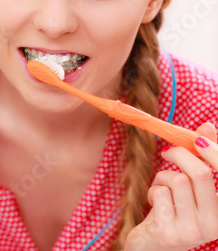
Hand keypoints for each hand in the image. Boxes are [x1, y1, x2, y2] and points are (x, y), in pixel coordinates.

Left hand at [125, 122, 217, 250]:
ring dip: (163, 178)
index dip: (215, 153)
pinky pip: (159, 194)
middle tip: (167, 153)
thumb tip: (208, 126)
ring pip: (177, 181)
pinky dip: (153, 190)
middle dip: (179, 156)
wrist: (152, 246)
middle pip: (200, 174)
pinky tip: (154, 202)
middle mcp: (216, 225)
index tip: (199, 138)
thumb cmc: (174, 211)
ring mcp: (193, 232)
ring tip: (160, 187)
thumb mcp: (192, 188)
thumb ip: (202, 159)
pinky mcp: (170, 234)